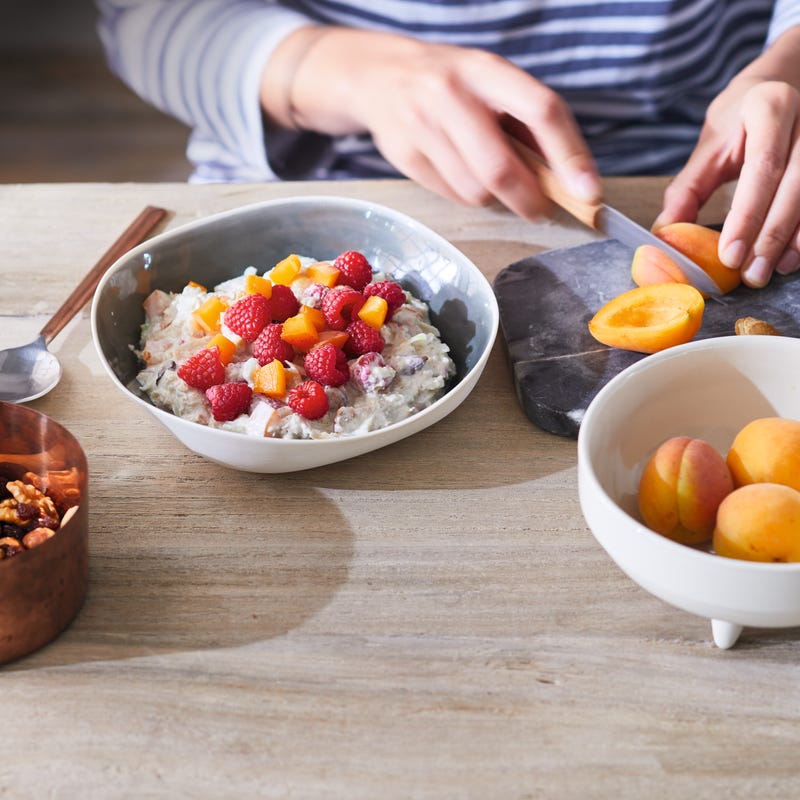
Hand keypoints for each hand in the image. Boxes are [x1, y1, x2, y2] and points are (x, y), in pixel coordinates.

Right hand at [262, 27, 601, 219]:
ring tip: (492, 180)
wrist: (379, 77)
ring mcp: (422, 126)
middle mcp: (450, 94)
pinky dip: (467, 196)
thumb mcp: (491, 84)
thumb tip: (570, 179)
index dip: (569, 156)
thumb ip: (527, 125)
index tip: (588, 192)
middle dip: (528, 199)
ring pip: (475, 191)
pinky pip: (452, 196)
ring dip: (495, 198)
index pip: (541, 110)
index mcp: (485, 69)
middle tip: (541, 209)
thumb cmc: (451, 84)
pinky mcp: (404, 156)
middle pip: (500, 167)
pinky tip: (462, 174)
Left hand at [657, 31, 799, 287]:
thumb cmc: (741, 119)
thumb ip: (687, 189)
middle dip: (770, 237)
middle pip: (795, 186)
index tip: (729, 255)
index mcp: (768, 107)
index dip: (747, 215)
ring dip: (793, 240)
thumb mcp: (709, 145)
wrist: (783, 83)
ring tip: (768, 272)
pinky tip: (789, 258)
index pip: (762, 167)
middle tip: (750, 275)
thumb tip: (664, 234)